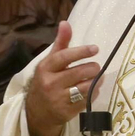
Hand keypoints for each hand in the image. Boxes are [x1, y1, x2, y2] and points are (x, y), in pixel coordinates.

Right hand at [24, 21, 99, 135]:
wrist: (36, 112)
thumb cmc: (46, 81)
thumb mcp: (49, 62)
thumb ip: (60, 43)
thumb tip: (65, 22)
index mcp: (45, 68)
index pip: (64, 57)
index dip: (81, 52)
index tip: (95, 49)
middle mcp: (50, 83)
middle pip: (79, 73)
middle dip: (93, 68)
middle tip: (96, 66)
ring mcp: (58, 99)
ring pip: (85, 87)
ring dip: (96, 81)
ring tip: (98, 77)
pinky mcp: (67, 112)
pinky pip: (86, 100)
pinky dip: (93, 93)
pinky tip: (92, 89)